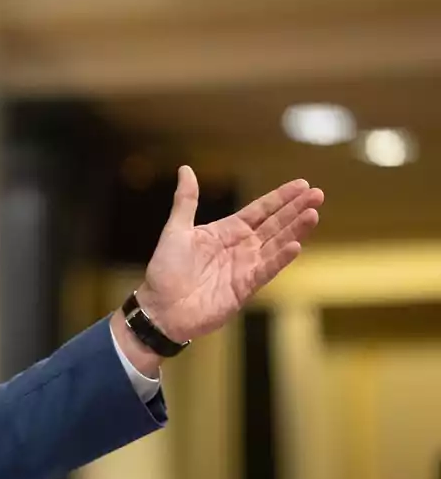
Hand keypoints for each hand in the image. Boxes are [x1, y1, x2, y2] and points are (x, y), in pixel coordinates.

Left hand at [135, 166, 323, 342]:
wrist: (160, 309)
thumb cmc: (164, 271)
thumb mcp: (175, 230)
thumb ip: (186, 201)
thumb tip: (185, 169)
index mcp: (225, 232)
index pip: (259, 211)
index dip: (280, 198)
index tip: (302, 184)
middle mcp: (239, 248)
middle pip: (274, 225)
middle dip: (295, 209)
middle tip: (318, 194)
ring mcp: (244, 268)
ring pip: (276, 244)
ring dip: (295, 230)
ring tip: (313, 214)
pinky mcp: (244, 288)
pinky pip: (266, 270)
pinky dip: (280, 258)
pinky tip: (296, 245)